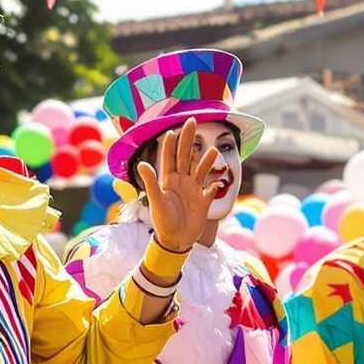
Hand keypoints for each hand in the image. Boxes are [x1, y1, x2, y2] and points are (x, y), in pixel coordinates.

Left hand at [139, 126, 220, 256]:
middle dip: (189, 139)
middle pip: (186, 156)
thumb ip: (150, 182)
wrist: (175, 241)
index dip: (171, 143)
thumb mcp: (155, 201)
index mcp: (168, 180)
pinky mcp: (204, 200)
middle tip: (193, 121)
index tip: (173, 129)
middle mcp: (181, 182)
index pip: (170, 157)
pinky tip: (221, 176)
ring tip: (213, 151)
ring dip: (207, 160)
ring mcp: (194, 190)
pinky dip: (216, 181)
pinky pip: (212, 187)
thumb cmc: (162, 222)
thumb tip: (142, 164)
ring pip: (201, 169)